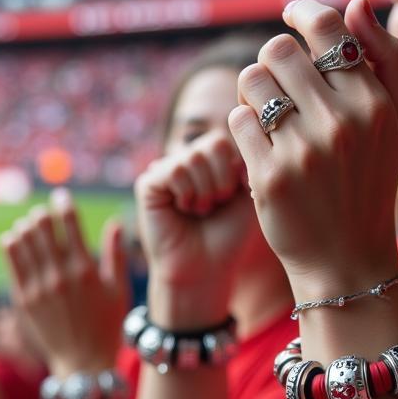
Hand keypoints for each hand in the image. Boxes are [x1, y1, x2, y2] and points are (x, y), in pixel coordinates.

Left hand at [0, 190, 128, 377]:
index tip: (62, 196)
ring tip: (30, 226)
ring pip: (23, 241)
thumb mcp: (119, 290)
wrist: (83, 362)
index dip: (64, 205)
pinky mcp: (23, 299)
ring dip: (26, 227)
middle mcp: (59, 275)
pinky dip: (11, 244)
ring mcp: (39, 287)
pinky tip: (14, 238)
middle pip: (42, 228)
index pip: (69, 224)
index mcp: (84, 270)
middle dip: (43, 214)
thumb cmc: (106, 325)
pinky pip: (12, 262)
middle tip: (44, 213)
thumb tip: (116, 223)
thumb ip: (116, 255)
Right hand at [134, 128, 254, 305]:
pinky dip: (186, 194)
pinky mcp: (148, 182)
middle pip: (213, 143)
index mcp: (212, 160)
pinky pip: (174, 170)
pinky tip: (183, 210)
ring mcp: (167, 168)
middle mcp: (188, 159)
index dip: (235, 171)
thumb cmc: (229, 236)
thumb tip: (238, 131)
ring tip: (200, 210)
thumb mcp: (249, 194)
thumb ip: (249, 160)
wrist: (205, 268)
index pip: (228, 139)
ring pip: (193, 157)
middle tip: (215, 205)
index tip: (232, 198)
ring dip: (205, 191)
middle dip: (222, 181)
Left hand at [228, 0, 397, 297]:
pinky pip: (237, 120)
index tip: (291, 15)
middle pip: (277, 50)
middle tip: (281, 89)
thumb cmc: (369, 181)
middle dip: (273, 64)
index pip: (327, 28)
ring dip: (252, 93)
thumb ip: (384, 59)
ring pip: (251, 80)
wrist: (346, 259)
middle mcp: (341, 122)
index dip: (302, 13)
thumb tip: (353, 4)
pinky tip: (262, 148)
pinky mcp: (269, 176)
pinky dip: (243, 129)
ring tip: (270, 118)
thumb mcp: (395, 123)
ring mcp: (303, 150)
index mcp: (373, 103)